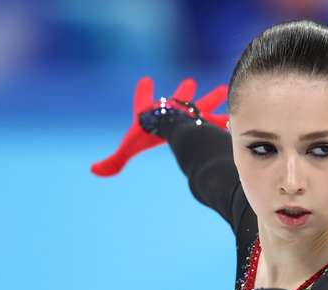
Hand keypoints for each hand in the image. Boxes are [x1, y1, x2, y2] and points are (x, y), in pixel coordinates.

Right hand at [91, 77, 228, 176]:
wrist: (172, 124)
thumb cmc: (149, 134)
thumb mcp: (129, 146)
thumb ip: (114, 161)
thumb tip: (93, 171)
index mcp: (155, 116)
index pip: (145, 104)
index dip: (142, 95)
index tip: (144, 80)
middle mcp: (174, 111)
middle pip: (179, 100)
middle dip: (183, 91)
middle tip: (189, 81)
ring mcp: (190, 113)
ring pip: (202, 104)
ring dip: (211, 98)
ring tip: (221, 89)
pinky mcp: (205, 116)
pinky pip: (217, 119)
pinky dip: (225, 120)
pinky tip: (234, 118)